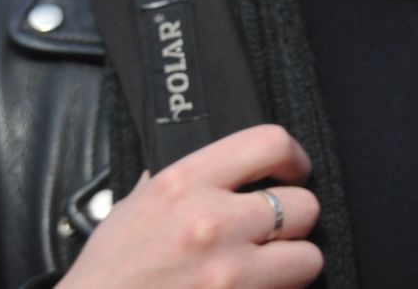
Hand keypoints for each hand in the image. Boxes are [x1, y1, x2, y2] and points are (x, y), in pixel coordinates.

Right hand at [57, 124, 321, 288]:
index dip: (294, 158)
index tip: (293, 171)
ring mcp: (229, 273)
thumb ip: (185, 184)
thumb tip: (224, 169)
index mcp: (184, 185)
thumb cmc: (108, 274)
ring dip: (293, 265)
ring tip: (267, 269)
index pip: (270, 143)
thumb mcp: (135, 207)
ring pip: (309, 258)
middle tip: (275, 231)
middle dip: (295, 221)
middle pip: (304, 206)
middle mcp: (213, 224)